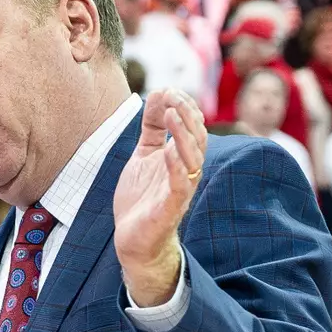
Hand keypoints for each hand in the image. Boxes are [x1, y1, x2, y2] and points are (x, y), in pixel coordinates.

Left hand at [114, 89, 206, 306]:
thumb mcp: (143, 155)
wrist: (133, 241)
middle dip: (186, 113)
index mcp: (181, 158)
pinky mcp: (171, 208)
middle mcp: (186, 171)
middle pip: (198, 137)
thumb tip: (158, 93)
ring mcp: (180, 189)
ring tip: (171, 113)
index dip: (182, 106)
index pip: (192, 126)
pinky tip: (168, 150)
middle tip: (172, 96)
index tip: (166, 90)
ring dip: (184, 133)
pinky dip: (177, 166)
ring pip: (194, 157)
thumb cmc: (140, 199)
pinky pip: (180, 185)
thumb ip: (152, 128)